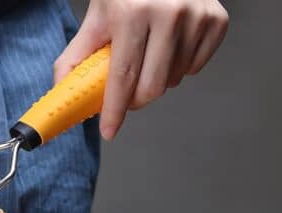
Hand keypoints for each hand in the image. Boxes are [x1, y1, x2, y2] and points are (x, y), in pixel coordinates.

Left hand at [54, 0, 228, 139]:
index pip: (123, 75)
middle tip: (125, 94)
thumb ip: (76, 56)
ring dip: (156, 82)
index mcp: (133, 12)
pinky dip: (180, 69)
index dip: (114, 109)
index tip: (109, 130)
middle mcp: (169, 13)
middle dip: (134, 101)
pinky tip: (169, 50)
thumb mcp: (97, 17)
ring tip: (147, 59)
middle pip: (152, 86)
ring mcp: (197, 16)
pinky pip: (195, 67)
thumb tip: (64, 91)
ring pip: (174, 81)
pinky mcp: (217, 20)